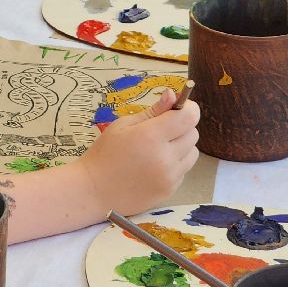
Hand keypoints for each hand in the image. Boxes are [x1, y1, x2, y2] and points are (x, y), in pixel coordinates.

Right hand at [76, 91, 199, 214]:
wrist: (94, 191)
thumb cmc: (105, 154)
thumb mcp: (123, 125)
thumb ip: (152, 111)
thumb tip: (173, 95)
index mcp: (150, 136)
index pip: (189, 117)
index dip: (188, 108)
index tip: (178, 108)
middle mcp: (165, 157)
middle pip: (193, 134)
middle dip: (181, 127)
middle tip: (160, 131)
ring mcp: (169, 177)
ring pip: (192, 152)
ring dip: (181, 147)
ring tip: (158, 150)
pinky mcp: (170, 191)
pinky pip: (184, 170)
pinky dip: (175, 164)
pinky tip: (154, 166)